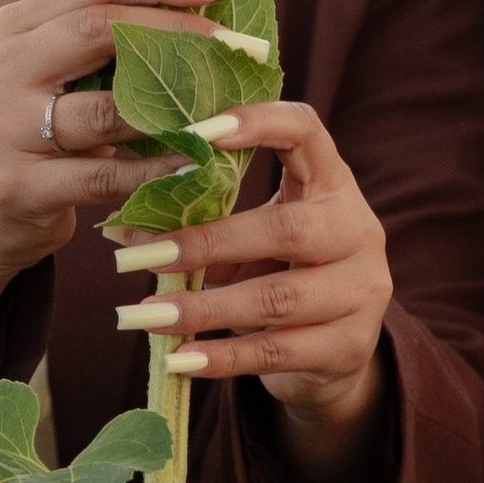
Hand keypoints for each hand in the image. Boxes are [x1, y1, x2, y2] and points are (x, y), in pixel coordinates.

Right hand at [0, 0, 239, 376]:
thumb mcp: (49, 69)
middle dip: (176, 30)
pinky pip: (105, 176)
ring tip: (231, 100)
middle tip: (236, 41)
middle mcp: (0, 68)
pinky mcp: (20, 188)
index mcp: (13, 26)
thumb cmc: (35, 128)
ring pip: (106, 109)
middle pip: (96, 29)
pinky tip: (198, 161)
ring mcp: (5, 130)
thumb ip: (102, 35)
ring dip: (176, 106)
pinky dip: (157, 169)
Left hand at [109, 102, 394, 482]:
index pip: (307, 131)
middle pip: (286, 230)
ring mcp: (362, 291)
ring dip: (205, 308)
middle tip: (142, 257)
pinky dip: (223, 358)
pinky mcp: (351, 345)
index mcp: (332, 184)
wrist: (339, 348)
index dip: (259, 122)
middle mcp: (357, 230)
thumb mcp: (251, 242)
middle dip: (208, 243)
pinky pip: (278, 352)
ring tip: (148, 316)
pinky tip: (179, 359)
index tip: (197, 133)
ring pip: (279, 298)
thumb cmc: (282, 274)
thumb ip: (202, 231)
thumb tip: (121, 232)